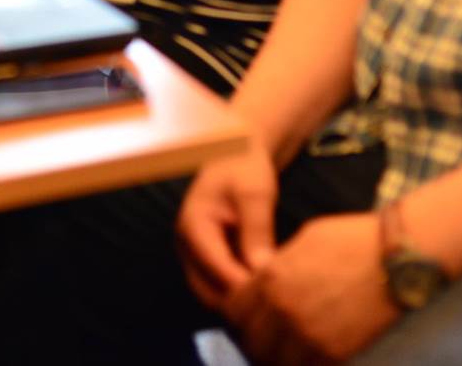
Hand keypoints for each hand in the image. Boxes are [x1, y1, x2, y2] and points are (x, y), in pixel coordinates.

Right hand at [177, 141, 279, 310]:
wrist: (237, 158)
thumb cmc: (244, 168)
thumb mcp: (255, 193)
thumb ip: (257, 230)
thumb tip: (263, 270)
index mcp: (193, 226)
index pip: (216, 268)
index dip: (243, 286)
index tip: (273, 295)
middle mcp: (187, 246)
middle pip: (208, 289)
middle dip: (239, 300)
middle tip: (274, 303)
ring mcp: (195, 255)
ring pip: (213, 293)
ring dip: (239, 300)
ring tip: (271, 298)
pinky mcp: (207, 260)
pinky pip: (220, 286)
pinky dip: (239, 293)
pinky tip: (265, 292)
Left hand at [225, 212, 397, 365]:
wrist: (400, 258)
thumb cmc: (355, 240)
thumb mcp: (305, 241)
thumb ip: (279, 266)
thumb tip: (264, 282)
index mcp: (272, 278)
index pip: (234, 310)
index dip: (237, 316)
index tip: (246, 318)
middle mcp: (284, 310)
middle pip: (250, 341)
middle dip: (252, 341)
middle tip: (262, 341)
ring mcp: (309, 335)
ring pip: (272, 361)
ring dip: (273, 358)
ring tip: (283, 353)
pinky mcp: (334, 354)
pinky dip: (301, 365)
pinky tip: (306, 358)